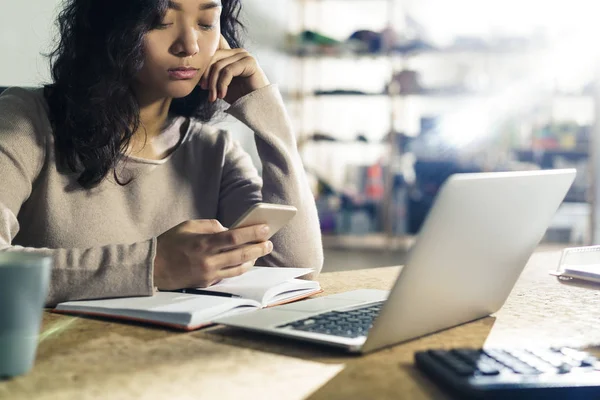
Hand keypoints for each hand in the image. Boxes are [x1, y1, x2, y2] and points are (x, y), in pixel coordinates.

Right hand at [154, 219, 272, 289]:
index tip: (265, 228)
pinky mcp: (207, 283)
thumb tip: (229, 229)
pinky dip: (240, 268)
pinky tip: (247, 262)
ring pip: (238, 268)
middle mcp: (208, 260)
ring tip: (261, 251)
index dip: (252, 233)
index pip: (234, 237)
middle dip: (258, 248)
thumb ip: (211, 225)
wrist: (153, 268)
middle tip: (269, 242)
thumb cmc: (170, 243)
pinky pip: (228, 275)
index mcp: (203, 243)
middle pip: (241, 255)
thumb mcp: (188, 226)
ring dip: (253, 260)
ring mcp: (208, 274)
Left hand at [199, 35, 269, 103]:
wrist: (257, 107)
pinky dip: (222, 84)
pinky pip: (228, 71)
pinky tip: (222, 95)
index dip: (203, 67)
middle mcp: (238, 52)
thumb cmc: (240, 97)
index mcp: (231, 55)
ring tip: (213, 97)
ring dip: (213, 84)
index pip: (211, 54)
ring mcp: (244, 56)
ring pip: (219, 66)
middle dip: (206, 76)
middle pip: (213, 58)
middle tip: (205, 91)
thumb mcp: (221, 85)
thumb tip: (195, 71)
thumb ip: (212, 75)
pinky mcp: (250, 62)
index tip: (200, 85)